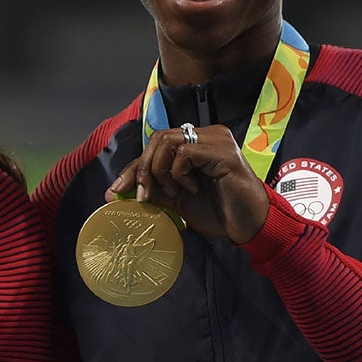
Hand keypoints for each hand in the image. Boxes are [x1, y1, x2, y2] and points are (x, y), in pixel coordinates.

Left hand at [106, 123, 268, 244]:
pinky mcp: (223, 151)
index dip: (133, 168)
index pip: (155, 147)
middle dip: (142, 169)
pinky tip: (193, 188)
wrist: (248, 226)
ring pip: (166, 141)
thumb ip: (151, 190)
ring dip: (160, 171)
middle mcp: (207, 136)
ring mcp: (216, 140)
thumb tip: (114, 191)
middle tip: (144, 196)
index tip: (116, 191)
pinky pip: (185, 152)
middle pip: (157, 138)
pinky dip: (179, 173)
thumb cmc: (217, 212)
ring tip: (175, 192)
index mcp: (196, 144)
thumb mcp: (175, 200)